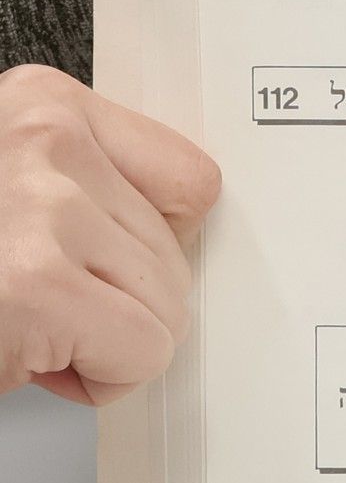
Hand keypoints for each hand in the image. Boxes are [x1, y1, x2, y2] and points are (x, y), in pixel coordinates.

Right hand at [0, 66, 220, 405]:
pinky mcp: (37, 286)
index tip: (97, 263)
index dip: (151, 244)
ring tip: (24, 324)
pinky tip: (30, 357)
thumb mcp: (16, 189)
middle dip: (118, 300)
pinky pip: (144, 351)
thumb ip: (92, 186)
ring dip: (105, 340)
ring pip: (167, 307)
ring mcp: (41, 209)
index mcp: (39, 104)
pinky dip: (100, 378)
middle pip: (178, 253)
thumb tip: (185, 231)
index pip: (191, 181)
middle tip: (35, 304)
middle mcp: (43, 141)